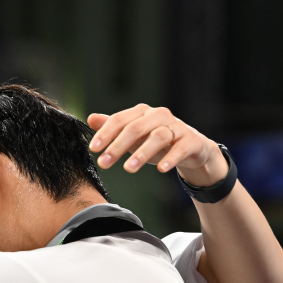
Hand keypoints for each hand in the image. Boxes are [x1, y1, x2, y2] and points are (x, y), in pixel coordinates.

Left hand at [88, 104, 227, 186]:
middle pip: (136, 128)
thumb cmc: (157, 141)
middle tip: (104, 163)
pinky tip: (161, 169)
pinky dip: (170, 158)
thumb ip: (113, 128)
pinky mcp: (191, 140)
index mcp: (142, 112)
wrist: (191, 148)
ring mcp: (177, 127)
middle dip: (117, 146)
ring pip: (158, 137)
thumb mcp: (133, 136)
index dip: (105, 134)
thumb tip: (90, 119)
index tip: (93, 149)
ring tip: (128, 169)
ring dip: (141, 153)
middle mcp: (159, 115)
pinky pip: (180, 148)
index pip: (119, 120)